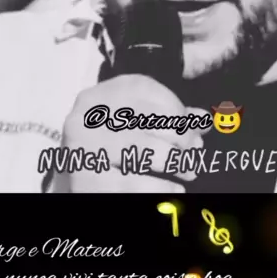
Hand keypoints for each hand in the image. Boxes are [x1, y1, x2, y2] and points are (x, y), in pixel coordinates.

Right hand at [53, 74, 208, 192]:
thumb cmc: (110, 147)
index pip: (145, 88)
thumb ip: (168, 117)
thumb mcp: (133, 124)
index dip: (177, 109)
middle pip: (150, 118)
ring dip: (177, 163)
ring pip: (147, 150)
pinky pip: (138, 184)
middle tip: (193, 154)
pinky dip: (164, 188)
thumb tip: (203, 119)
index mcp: (101, 94)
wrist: (73, 181)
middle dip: (182, 138)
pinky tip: (174, 189)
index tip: (193, 130)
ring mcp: (87, 147)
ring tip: (188, 172)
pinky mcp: (88, 180)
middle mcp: (90, 116)